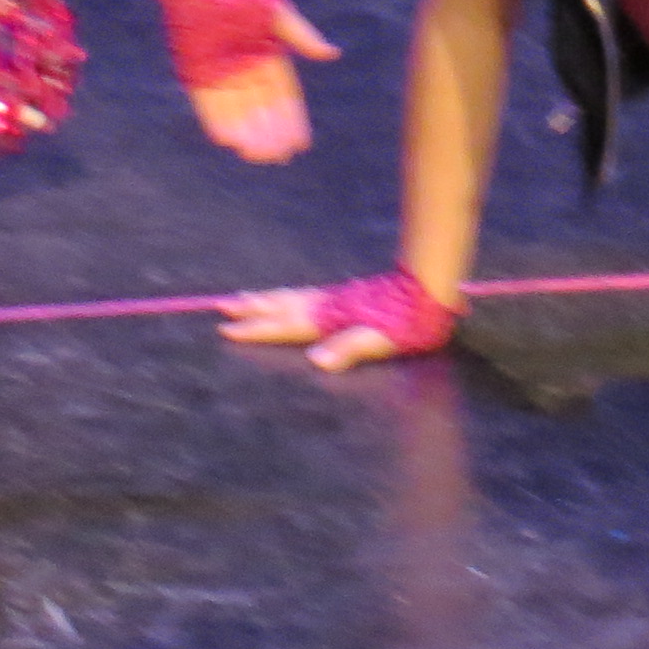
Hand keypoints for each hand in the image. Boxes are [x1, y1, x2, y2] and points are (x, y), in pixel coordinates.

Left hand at [188, 0, 334, 164]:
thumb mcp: (277, 15)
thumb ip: (301, 37)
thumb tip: (332, 54)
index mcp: (268, 56)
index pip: (284, 97)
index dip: (292, 120)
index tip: (300, 143)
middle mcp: (245, 69)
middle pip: (261, 109)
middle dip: (270, 134)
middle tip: (278, 157)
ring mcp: (221, 72)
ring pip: (237, 111)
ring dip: (246, 134)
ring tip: (255, 156)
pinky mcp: (196, 72)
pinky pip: (208, 103)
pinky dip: (216, 120)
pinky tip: (227, 140)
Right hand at [218, 268, 456, 372]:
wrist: (426, 288)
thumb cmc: (408, 320)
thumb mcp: (382, 340)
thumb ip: (348, 348)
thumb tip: (316, 360)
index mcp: (329, 320)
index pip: (286, 325)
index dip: (258, 329)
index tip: (228, 330)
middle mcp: (326, 306)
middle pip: (281, 307)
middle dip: (252, 309)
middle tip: (222, 306)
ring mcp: (333, 298)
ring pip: (290, 297)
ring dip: (265, 299)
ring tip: (242, 297)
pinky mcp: (343, 295)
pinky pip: (303, 294)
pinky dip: (285, 294)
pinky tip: (285, 296)